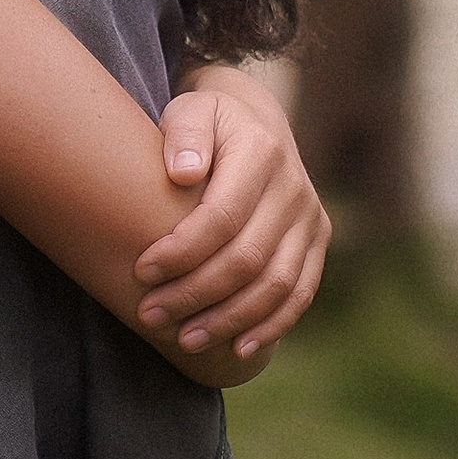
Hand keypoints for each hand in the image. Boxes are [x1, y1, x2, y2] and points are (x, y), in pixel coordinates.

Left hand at [134, 70, 329, 360]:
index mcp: (261, 152)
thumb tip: (183, 173)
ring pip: (276, 284)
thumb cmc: (206, 122)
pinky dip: (272, 326)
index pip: (222, 215)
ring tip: (184, 340)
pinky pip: (300, 293)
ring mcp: (310, 218)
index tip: (140, 270)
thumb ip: (184, 134)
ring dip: (229, 319)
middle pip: (247, 258)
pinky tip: (238, 348)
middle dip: (195, 293)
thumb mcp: (190, 110)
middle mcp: (294, 188)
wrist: (254, 120)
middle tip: (149, 314)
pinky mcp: (316, 241)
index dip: (182, 250)